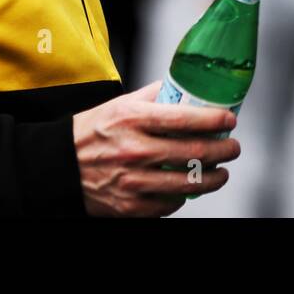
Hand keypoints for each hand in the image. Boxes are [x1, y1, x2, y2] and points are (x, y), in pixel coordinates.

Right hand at [74, 80, 239, 216]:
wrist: (60, 166)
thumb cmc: (94, 131)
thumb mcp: (121, 104)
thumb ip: (155, 95)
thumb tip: (187, 88)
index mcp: (133, 119)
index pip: (186, 118)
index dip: (215, 120)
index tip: (229, 120)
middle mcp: (134, 150)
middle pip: (194, 153)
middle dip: (224, 151)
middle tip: (232, 148)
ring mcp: (132, 181)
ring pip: (188, 184)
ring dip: (214, 178)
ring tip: (221, 173)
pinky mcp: (130, 206)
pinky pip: (169, 204)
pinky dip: (184, 196)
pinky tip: (188, 187)